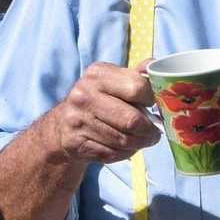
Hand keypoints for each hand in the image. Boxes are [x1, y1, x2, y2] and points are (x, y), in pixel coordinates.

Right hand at [42, 60, 159, 164]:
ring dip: (141, 143)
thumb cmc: (100, 98)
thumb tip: (157, 65)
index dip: (151, 99)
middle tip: (156, 132)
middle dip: (150, 129)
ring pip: (123, 140)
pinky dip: (125, 153)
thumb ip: (138, 74)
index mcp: (97, 74)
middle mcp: (83, 95)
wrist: (63, 124)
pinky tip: (128, 147)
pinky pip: (112, 153)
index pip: (137, 88)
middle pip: (132, 119)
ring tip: (146, 140)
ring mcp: (77, 120)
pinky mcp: (75, 143)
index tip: (153, 105)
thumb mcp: (115, 79)